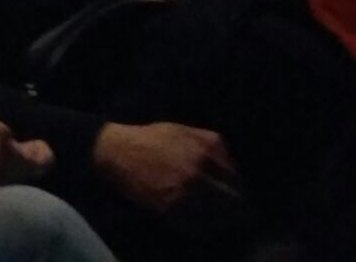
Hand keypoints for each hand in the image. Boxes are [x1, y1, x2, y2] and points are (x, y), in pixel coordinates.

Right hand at [93, 122, 247, 229]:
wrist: (118, 152)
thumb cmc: (153, 139)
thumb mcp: (184, 130)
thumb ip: (213, 143)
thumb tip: (233, 166)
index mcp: (205, 150)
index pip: (234, 177)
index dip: (237, 187)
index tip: (236, 194)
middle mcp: (198, 171)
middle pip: (230, 200)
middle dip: (234, 207)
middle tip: (234, 214)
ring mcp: (184, 191)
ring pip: (216, 215)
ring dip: (220, 220)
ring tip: (218, 221)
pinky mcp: (169, 207)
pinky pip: (195, 224)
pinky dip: (201, 226)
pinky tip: (200, 223)